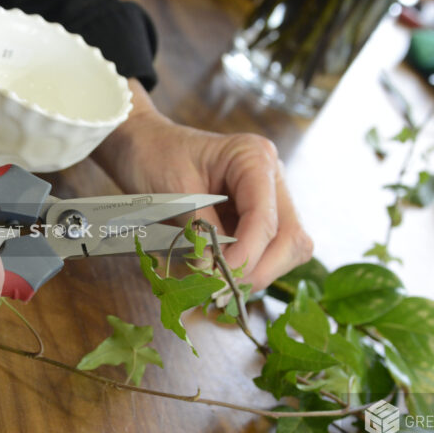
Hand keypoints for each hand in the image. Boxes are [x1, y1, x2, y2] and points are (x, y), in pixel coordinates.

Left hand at [94, 83, 312, 291]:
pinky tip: (222, 272)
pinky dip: (250, 267)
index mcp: (254, 158)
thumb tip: (215, 272)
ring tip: (220, 282)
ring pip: (287, 249)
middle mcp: (271, 177)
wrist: (143, 145)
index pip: (266, 218)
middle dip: (261, 268)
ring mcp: (269, 198)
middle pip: (291, 237)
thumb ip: (199, 232)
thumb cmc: (155, 157)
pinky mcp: (257, 216)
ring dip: (258, 271)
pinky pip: (269, 250)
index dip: (248, 253)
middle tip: (223, 287)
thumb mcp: (175, 193)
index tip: (221, 277)